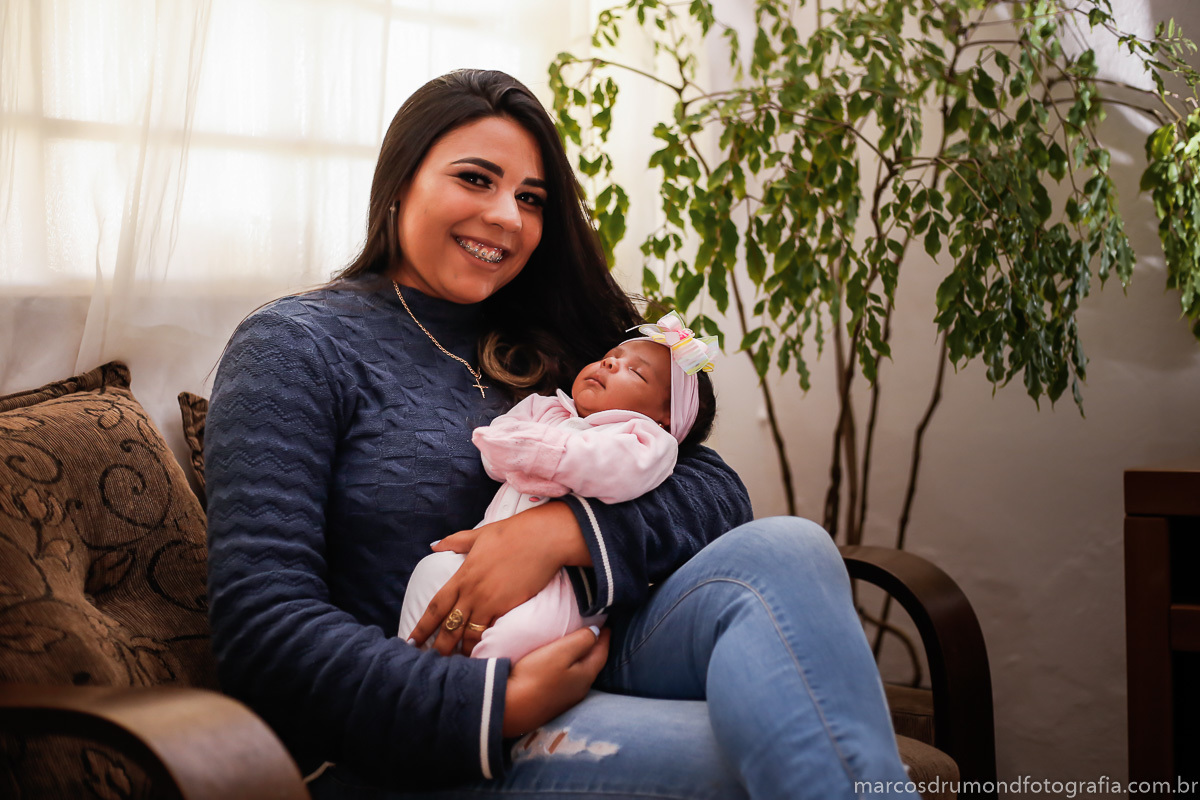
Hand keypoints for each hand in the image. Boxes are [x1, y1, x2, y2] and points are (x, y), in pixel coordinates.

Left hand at [407, 502, 591, 655]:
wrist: (541, 539)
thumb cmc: (512, 533)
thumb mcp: (479, 535)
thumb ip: (455, 542)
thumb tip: (435, 545)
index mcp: (462, 575)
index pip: (436, 606)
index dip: (422, 626)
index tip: (410, 641)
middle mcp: (471, 592)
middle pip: (448, 627)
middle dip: (437, 647)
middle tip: (428, 662)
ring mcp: (488, 602)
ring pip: (468, 635)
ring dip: (460, 651)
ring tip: (454, 665)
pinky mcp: (506, 608)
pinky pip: (489, 632)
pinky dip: (482, 646)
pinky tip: (479, 656)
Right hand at [502, 626, 609, 736]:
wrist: (510, 709)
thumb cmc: (536, 675)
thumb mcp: (560, 652)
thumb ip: (581, 640)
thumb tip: (597, 632)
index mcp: (586, 675)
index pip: (602, 652)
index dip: (605, 637)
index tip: (607, 624)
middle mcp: (580, 690)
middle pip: (594, 664)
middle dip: (596, 648)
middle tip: (596, 633)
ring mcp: (567, 699)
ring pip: (582, 674)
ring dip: (584, 659)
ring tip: (580, 647)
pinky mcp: (552, 703)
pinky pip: (569, 681)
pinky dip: (571, 669)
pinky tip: (563, 667)